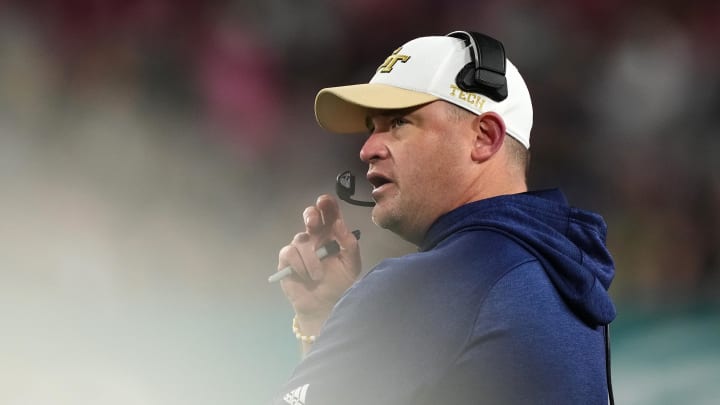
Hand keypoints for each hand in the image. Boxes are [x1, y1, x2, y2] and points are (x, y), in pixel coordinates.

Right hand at [276, 194, 361, 334]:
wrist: (325, 305)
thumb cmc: (340, 283)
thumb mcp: (352, 265)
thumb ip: (350, 245)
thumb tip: (339, 223)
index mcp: (333, 233)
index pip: (329, 212)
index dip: (326, 204)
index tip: (325, 202)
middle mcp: (316, 236)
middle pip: (309, 214)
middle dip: (310, 215)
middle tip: (313, 224)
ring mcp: (300, 247)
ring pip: (301, 239)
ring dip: (311, 259)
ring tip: (318, 276)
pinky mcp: (287, 259)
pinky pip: (289, 253)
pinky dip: (299, 264)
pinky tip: (306, 275)